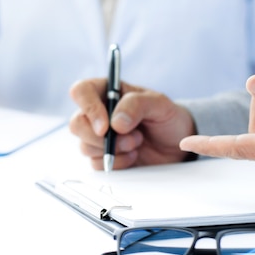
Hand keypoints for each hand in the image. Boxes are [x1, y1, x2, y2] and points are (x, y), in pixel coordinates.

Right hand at [69, 78, 194, 169]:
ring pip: (85, 146)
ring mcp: (98, 136)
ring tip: (137, 144)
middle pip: (77, 124)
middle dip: (102, 138)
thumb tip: (115, 122)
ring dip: (114, 150)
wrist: (176, 144)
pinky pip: (96, 164)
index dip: (88, 108)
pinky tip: (133, 156)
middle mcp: (98, 112)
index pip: (81, 91)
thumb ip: (137, 105)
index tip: (105, 127)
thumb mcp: (160, 104)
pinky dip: (117, 163)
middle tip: (131, 139)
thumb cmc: (167, 117)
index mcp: (107, 91)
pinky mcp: (102, 156)